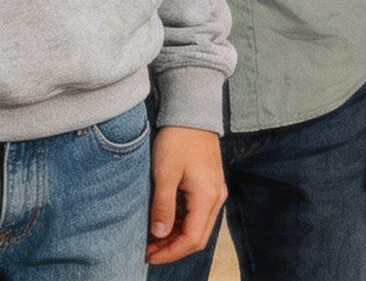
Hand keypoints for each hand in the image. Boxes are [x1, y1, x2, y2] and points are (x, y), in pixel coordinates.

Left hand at [146, 125, 223, 264]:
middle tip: (148, 251)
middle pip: (198, 237)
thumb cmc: (177, 139)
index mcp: (207, 197)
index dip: (170, 252)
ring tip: (153, 239)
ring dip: (177, 237)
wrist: (192, 112)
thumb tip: (159, 235)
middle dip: (173, 248)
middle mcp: (217, 198)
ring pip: (198, 227)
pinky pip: (198, 214)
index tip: (149, 255)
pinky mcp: (211, 186)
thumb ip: (163, 206)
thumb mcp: (164, 173)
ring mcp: (216, 192)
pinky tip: (165, 222)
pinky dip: (182, 223)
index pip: (192, 239)